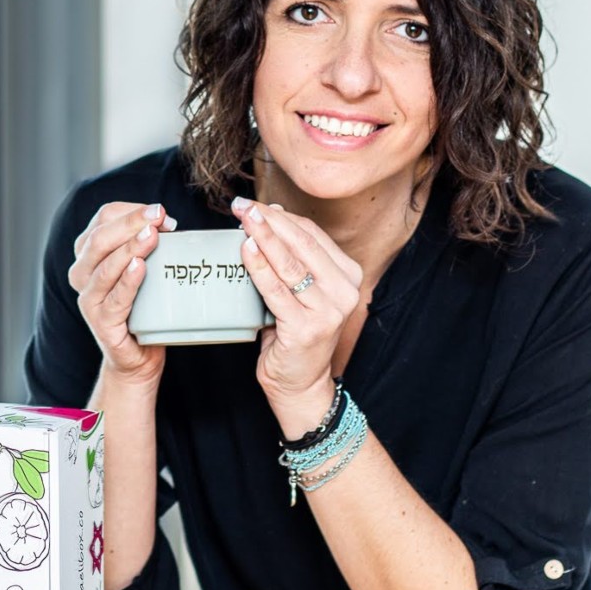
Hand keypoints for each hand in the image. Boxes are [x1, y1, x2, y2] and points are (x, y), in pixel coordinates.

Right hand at [68, 202, 176, 387]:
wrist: (137, 355)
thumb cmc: (142, 306)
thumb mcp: (142, 267)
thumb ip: (146, 244)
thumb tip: (165, 221)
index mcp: (88, 254)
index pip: (103, 218)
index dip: (130, 211)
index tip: (159, 212)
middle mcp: (81, 273)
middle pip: (100, 237)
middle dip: (131, 222)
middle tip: (159, 215)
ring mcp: (89, 299)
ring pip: (105, 265)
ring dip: (130, 247)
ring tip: (152, 235)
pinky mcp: (101, 322)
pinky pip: (114, 298)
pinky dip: (127, 280)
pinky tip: (140, 266)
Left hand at [232, 197, 362, 407]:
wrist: (299, 384)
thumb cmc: (294, 334)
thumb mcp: (300, 292)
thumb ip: (292, 259)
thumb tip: (270, 215)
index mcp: (349, 276)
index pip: (313, 235)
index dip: (282, 216)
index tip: (255, 204)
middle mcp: (346, 291)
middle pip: (303, 244)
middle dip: (269, 221)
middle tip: (241, 206)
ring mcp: (329, 310)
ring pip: (290, 264)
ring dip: (263, 238)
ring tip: (242, 220)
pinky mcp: (307, 328)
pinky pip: (277, 291)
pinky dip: (259, 268)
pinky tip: (245, 250)